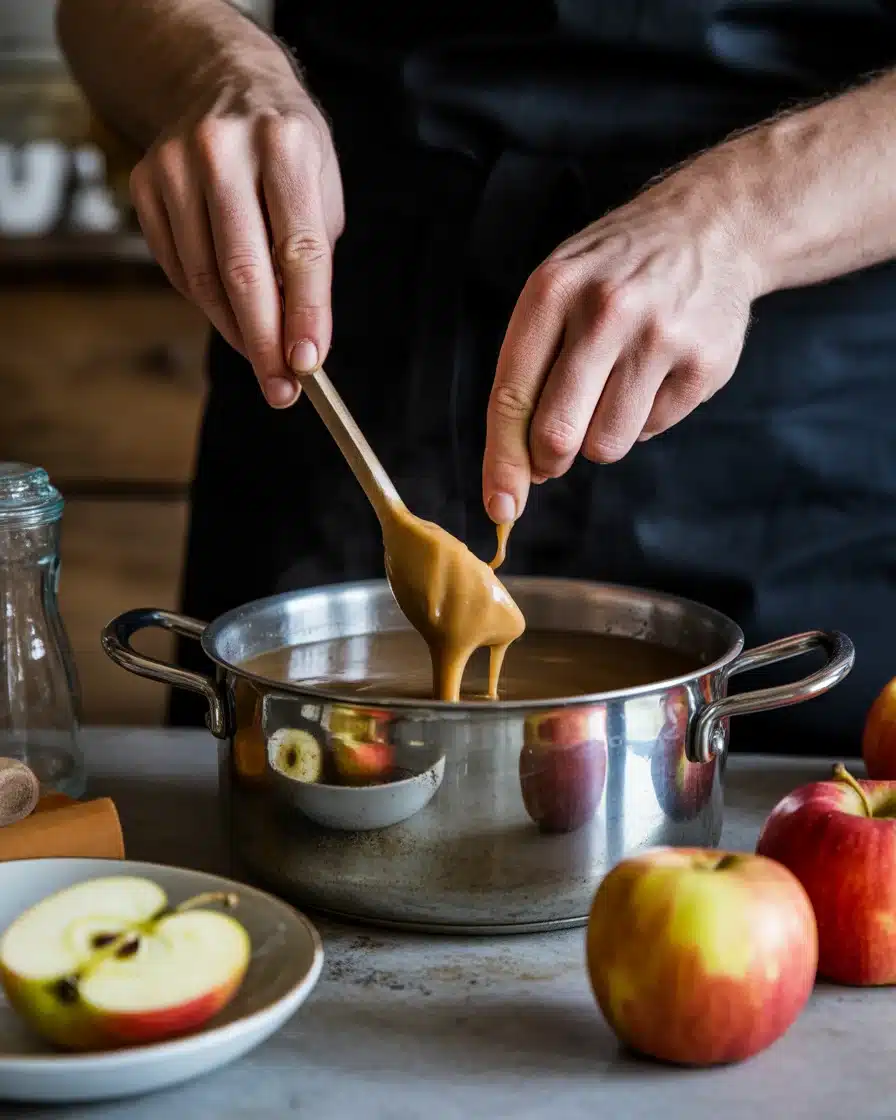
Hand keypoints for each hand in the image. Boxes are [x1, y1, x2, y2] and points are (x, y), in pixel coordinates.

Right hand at [129, 72, 343, 406]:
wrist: (219, 81)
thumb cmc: (285, 149)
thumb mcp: (319, 187)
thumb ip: (311, 260)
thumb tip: (300, 341)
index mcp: (285, 146)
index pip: (298, 248)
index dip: (304, 314)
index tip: (308, 365)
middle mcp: (224, 150)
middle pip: (243, 270)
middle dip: (265, 341)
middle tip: (281, 390)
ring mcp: (176, 166)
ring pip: (204, 277)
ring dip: (236, 331)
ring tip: (263, 361)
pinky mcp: (145, 184)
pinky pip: (177, 268)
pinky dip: (208, 304)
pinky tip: (231, 315)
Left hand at [482, 166, 759, 522]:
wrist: (713, 224)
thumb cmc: (616, 271)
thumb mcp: (559, 290)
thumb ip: (531, 368)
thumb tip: (521, 467)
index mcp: (553, 291)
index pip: (511, 396)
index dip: (502, 462)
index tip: (500, 507)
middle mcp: (606, 311)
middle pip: (557, 433)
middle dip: (549, 459)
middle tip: (555, 451)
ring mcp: (660, 338)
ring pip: (606, 445)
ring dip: (600, 436)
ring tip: (615, 386)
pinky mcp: (704, 363)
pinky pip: (653, 430)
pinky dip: (645, 416)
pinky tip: (655, 371)